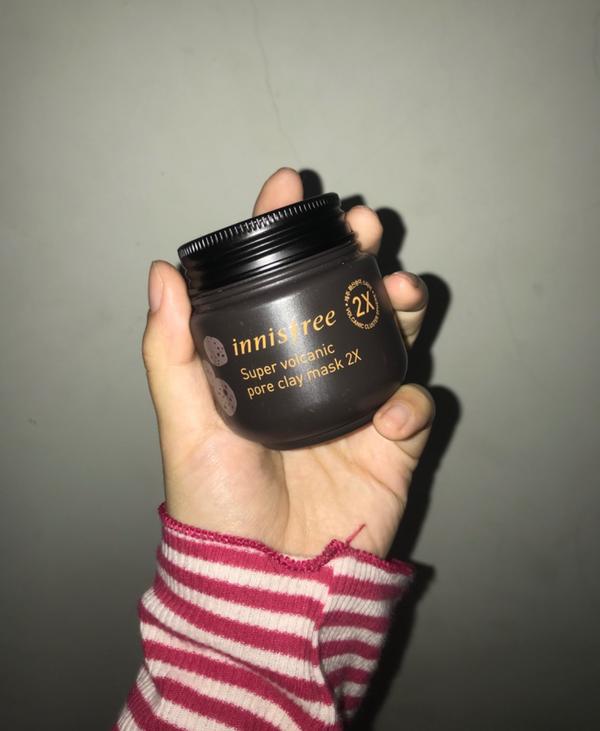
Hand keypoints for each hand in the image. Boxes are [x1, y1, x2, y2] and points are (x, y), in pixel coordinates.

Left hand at [143, 168, 433, 557]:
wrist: (267, 581)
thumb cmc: (218, 506)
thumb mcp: (186, 425)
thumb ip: (172, 352)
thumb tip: (161, 273)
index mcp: (264, 362)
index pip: (274, 284)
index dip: (284, 234)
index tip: (290, 187)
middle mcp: (311, 374)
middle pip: (342, 297)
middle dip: (358, 254)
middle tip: (364, 228)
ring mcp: (354, 407)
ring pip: (389, 337)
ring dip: (400, 308)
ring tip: (400, 293)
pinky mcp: (392, 445)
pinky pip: (413, 408)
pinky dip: (409, 403)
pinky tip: (390, 416)